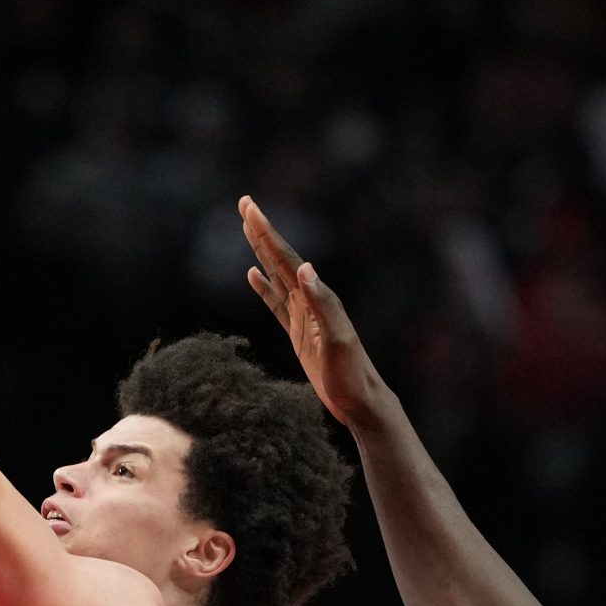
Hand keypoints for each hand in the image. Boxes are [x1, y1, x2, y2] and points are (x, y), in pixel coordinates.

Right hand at [240, 195, 390, 427]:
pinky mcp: (299, 333)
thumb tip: (305, 269)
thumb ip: (323, 304)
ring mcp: (303, 315)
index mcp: (317, 297)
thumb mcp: (338, 339)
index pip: (286, 259)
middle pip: (279, 259)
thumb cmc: (352, 374)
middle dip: (261, 232)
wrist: (360, 401)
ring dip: (261, 252)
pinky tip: (253, 274)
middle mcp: (310, 300)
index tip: (250, 209)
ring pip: (276, 275)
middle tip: (245, 204)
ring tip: (247, 228)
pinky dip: (263, 286)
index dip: (267, 233)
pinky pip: (275, 303)